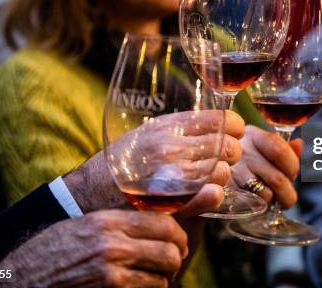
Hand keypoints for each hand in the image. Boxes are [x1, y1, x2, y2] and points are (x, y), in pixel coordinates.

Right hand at [0, 210, 187, 287]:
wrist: (18, 281)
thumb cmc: (49, 254)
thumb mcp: (82, 226)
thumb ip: (116, 224)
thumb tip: (153, 225)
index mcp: (107, 221)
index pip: (162, 223)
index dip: (177, 235)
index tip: (177, 242)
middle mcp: (112, 245)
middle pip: (169, 251)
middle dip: (174, 260)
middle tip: (170, 265)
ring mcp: (112, 273)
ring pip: (162, 278)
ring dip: (161, 281)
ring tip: (152, 279)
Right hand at [65, 110, 244, 214]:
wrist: (88, 193)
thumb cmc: (122, 161)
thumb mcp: (147, 133)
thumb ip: (181, 128)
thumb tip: (224, 124)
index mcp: (168, 126)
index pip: (222, 120)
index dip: (233, 129)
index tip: (230, 135)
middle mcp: (172, 146)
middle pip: (229, 147)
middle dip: (230, 155)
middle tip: (221, 160)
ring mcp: (172, 174)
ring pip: (224, 173)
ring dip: (221, 177)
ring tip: (206, 179)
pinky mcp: (173, 201)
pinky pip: (212, 195)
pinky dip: (214, 195)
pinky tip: (205, 194)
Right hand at [231, 125, 301, 208]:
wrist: (209, 169)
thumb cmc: (244, 158)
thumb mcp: (261, 147)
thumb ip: (283, 148)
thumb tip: (299, 145)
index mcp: (253, 135)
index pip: (279, 148)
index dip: (292, 165)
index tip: (292, 174)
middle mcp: (240, 152)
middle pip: (276, 178)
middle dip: (288, 192)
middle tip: (288, 198)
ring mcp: (230, 173)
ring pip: (265, 194)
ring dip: (273, 201)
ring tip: (270, 198)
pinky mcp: (224, 191)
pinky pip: (251, 204)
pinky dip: (259, 206)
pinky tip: (258, 202)